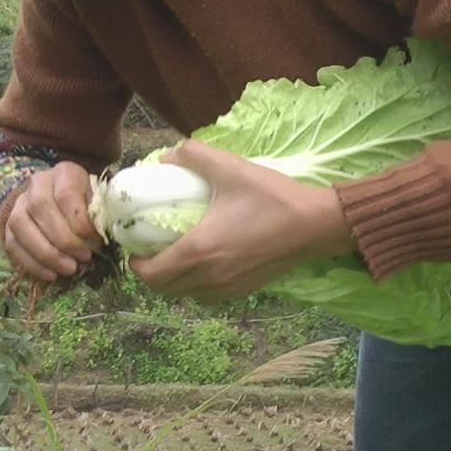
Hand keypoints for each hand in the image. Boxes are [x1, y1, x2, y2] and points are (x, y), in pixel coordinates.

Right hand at [2, 161, 101, 282]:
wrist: (54, 198)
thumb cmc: (84, 202)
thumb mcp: (97, 200)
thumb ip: (100, 214)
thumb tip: (105, 237)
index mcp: (64, 173)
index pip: (67, 194)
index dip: (81, 222)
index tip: (97, 242)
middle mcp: (36, 184)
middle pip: (41, 208)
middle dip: (65, 240)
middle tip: (84, 258)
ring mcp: (18, 205)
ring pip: (22, 226)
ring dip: (47, 253)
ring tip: (69, 269)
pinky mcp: (9, 226)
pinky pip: (13, 245)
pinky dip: (32, 264)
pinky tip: (51, 274)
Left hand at [130, 140, 354, 303]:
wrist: (316, 225)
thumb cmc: (272, 197)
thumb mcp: (231, 167)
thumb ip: (195, 154)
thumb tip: (168, 155)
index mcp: (200, 250)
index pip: (152, 275)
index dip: (135, 265)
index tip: (135, 248)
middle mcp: (210, 277)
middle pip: (164, 290)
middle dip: (150, 274)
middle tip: (151, 251)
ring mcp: (228, 288)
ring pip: (186, 295)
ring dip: (173, 282)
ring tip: (175, 256)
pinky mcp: (245, 291)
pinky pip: (207, 296)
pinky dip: (196, 286)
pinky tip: (204, 263)